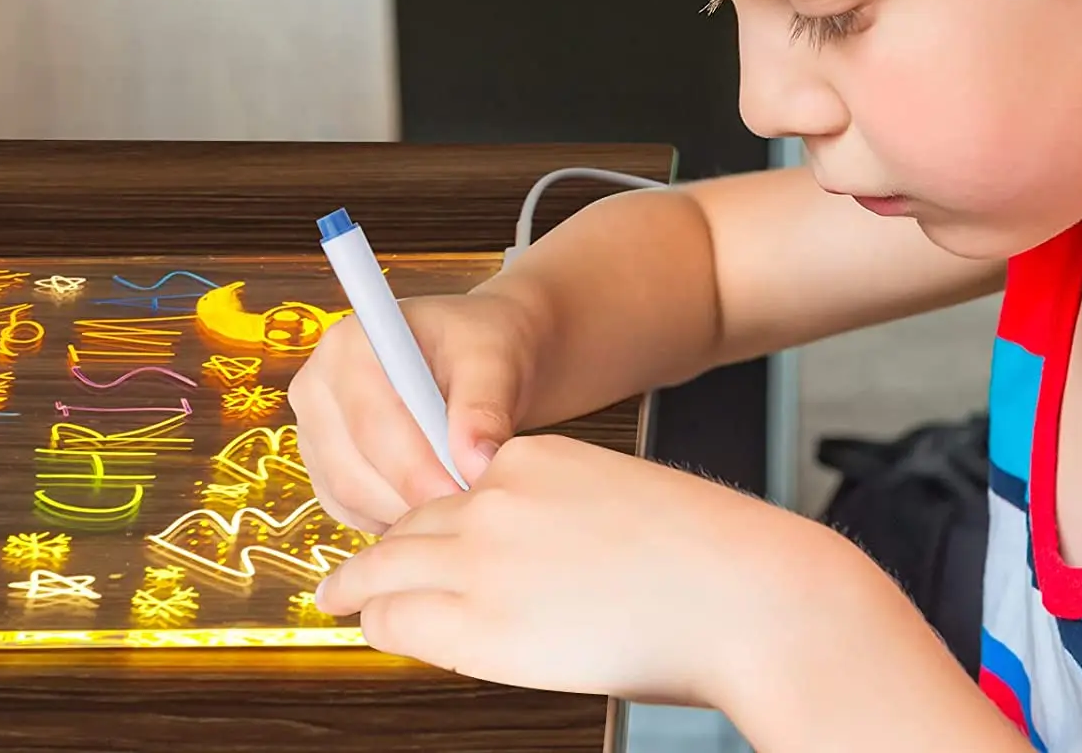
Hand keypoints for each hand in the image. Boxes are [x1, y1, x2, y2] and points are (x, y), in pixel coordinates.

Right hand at [288, 287, 545, 534]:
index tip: (463, 493)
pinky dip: (392, 517)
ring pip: (350, 497)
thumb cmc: (478, 351)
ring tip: (457, 500)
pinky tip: (432, 499)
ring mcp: (314, 429)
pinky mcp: (322, 465)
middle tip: (468, 508)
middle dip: (415, 496)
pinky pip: (350, 511)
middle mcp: (317, 386)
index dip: (417, 469)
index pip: (372, 423)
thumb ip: (482, 410)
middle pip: (354, 469)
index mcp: (349, 345)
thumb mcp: (493, 364)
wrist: (470, 361)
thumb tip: (473, 464)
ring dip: (406, 511)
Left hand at [313, 432, 832, 707]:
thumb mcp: (617, 502)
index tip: (411, 536)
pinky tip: (367, 624)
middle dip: (380, 550)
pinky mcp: (481, 620)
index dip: (427, 520)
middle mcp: (494, 497)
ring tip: (337, 596)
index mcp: (532, 458)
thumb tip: (542, 563)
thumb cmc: (708, 557)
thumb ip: (561, 518)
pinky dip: (379, 619)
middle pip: (411, 522)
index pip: (452, 489)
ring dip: (359, 584)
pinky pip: (403, 615)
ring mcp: (482, 556)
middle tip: (350, 572)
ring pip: (390, 565)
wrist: (744, 592)